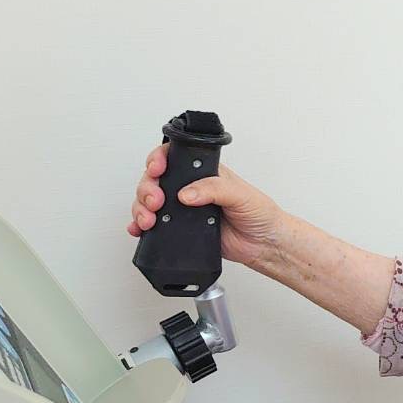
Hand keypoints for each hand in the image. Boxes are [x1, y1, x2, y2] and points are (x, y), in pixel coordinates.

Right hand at [126, 143, 287, 270]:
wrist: (264, 244)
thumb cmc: (260, 214)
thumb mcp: (241, 194)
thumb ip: (214, 189)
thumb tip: (186, 193)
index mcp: (204, 173)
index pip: (173, 158)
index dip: (158, 160)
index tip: (157, 169)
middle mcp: (190, 188)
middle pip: (155, 180)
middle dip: (147, 188)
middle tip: (155, 201)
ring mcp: (183, 209)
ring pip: (149, 202)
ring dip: (141, 208)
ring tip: (148, 219)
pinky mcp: (180, 229)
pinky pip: (154, 226)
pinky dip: (140, 226)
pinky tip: (139, 229)